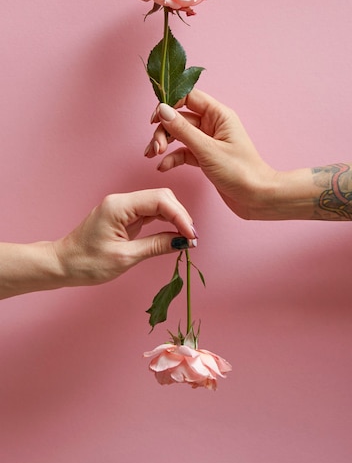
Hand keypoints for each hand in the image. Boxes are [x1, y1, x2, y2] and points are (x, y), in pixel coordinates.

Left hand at [53, 189, 196, 285]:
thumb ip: (156, 246)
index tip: (192, 236)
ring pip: (158, 204)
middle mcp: (122, 201)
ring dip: (174, 218)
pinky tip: (172, 235)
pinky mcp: (124, 216)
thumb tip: (182, 241)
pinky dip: (164, 222)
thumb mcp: (125, 257)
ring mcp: (123, 207)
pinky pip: (150, 213)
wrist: (62, 264)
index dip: (180, 216)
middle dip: (180, 215)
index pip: (160, 200)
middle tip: (191, 239)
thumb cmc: (87, 262)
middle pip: (162, 198)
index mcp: (119, 206)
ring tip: (185, 238)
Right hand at [145, 89, 277, 218]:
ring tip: (153, 155)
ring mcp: (208, 141)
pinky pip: (183, 152)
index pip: (189, 97)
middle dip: (164, 130)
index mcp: (219, 115)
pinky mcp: (205, 157)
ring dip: (164, 143)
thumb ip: (182, 130)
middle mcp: (213, 124)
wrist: (256, 198)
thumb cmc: (240, 172)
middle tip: (156, 147)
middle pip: (180, 118)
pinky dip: (172, 158)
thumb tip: (162, 110)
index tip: (155, 118)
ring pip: (179, 135)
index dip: (169, 104)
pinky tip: (163, 166)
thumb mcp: (207, 150)